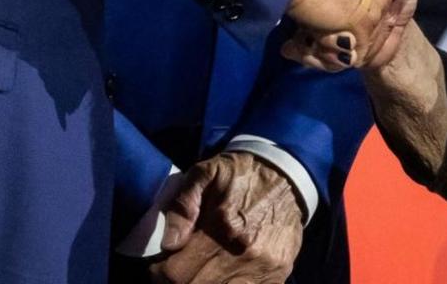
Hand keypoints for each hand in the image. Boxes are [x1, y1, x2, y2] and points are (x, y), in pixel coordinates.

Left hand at [153, 152, 304, 283]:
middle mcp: (243, 253)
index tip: (160, 266)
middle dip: (181, 281)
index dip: (160, 274)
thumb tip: (170, 243)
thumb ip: (182, 206)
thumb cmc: (239, 176)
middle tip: (178, 268)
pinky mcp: (277, 275)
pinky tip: (224, 275)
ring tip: (200, 270)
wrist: (285, 176)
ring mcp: (262, 268)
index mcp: (221, 227)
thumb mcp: (204, 174)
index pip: (175, 273)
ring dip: (206, 283)